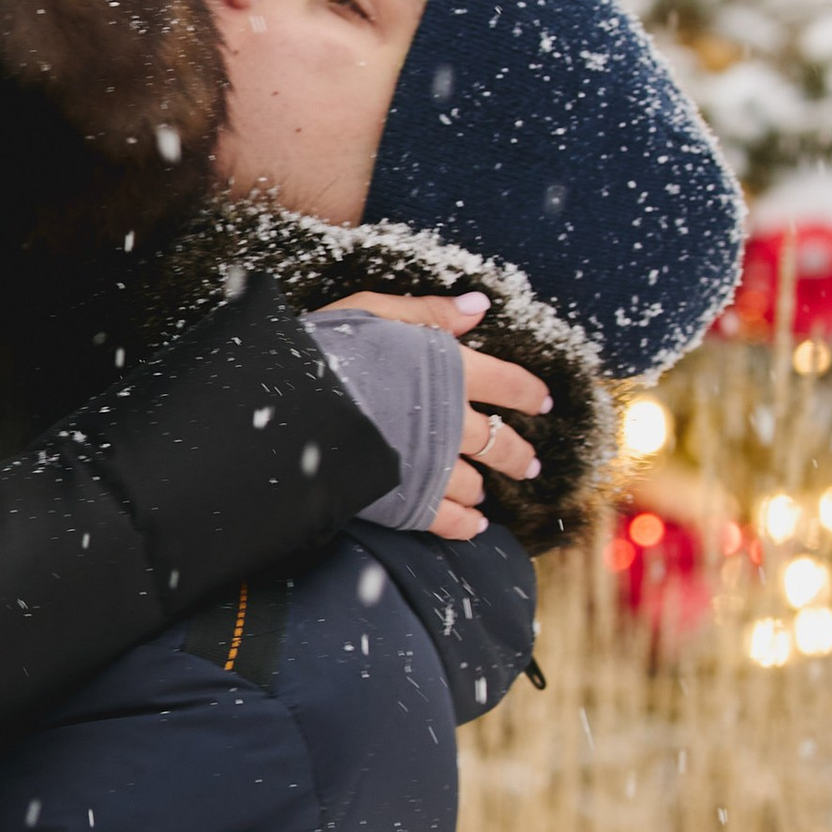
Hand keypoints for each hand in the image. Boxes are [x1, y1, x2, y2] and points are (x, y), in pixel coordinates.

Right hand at [320, 289, 549, 539]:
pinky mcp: (406, 497)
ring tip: (485, 491)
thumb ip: (429, 313)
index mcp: (449, 369)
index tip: (542, 402)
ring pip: (475, 481)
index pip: (507, 383)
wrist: (289, 401)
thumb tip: (478, 306)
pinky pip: (447, 517)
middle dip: (518, 454)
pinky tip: (473, 525)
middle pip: (499, 442)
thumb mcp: (375, 312)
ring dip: (484, 486)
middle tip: (529, 464)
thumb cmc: (327, 349)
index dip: (529, 393)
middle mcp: (450, 419)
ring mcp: (431, 463)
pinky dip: (464, 524)